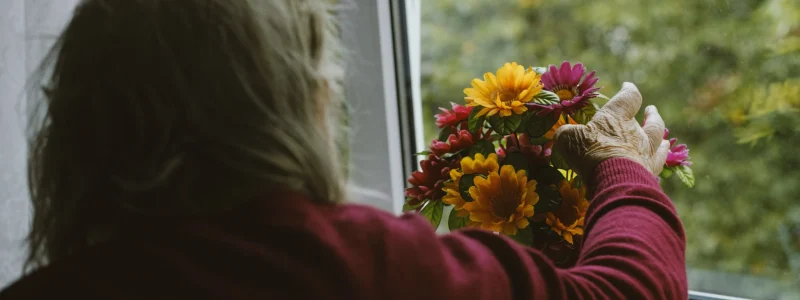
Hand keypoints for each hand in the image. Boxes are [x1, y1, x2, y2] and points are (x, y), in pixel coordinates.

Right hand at [553, 82, 669, 177]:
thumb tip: (564, 133)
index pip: (628, 97)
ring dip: (659, 132)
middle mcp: (635, 131)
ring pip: (659, 137)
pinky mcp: (651, 169)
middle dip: (650, 114)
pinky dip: (663, 153)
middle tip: (651, 111)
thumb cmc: (590, 153)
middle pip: (649, 119)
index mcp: (616, 117)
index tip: (627, 86)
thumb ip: (567, 133)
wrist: (614, 179)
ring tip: (663, 133)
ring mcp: (646, 150)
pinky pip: (661, 158)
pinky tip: (665, 151)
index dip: (628, 91)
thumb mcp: (568, 139)